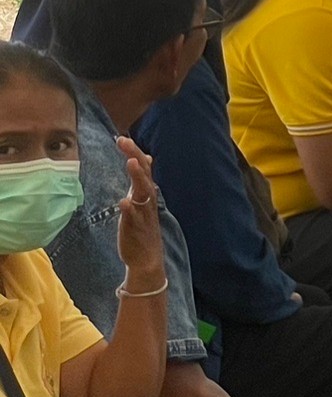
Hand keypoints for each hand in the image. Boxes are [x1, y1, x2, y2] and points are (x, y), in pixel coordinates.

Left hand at [114, 138, 163, 284]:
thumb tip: (145, 158)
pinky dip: (130, 209)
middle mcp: (146, 199)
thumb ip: (142, 180)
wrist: (147, 258)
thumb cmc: (141, 227)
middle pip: (143, 173)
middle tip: (123, 141)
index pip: (142, 167)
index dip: (133, 152)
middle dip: (134, 156)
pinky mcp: (136, 228)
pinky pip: (134, 217)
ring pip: (143, 191)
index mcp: (146, 192)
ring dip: (138, 177)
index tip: (120, 137)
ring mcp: (142, 213)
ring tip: (130, 162)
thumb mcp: (142, 199)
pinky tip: (123, 201)